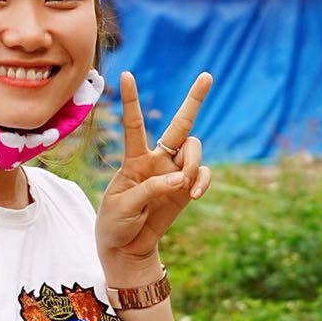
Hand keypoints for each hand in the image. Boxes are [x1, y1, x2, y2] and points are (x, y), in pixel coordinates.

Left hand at [95, 70, 213, 271]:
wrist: (126, 247)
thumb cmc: (115, 223)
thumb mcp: (123, 206)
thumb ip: (150, 190)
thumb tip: (181, 178)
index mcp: (133, 159)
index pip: (133, 124)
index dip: (131, 100)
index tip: (125, 73)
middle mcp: (156, 160)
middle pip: (179, 125)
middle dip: (194, 100)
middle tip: (207, 75)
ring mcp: (174, 172)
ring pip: (194, 149)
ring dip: (194, 163)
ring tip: (185, 185)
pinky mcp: (187, 188)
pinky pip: (203, 174)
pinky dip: (203, 180)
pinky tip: (194, 194)